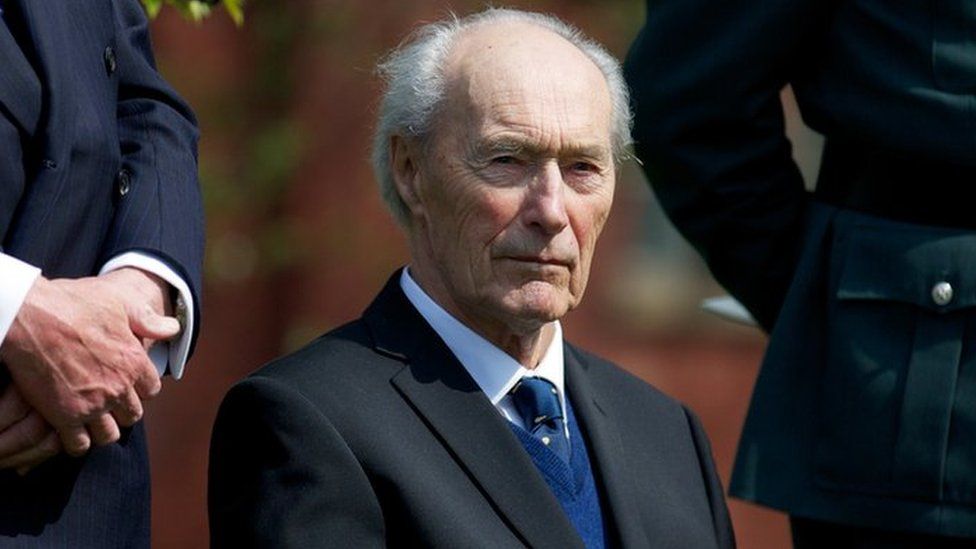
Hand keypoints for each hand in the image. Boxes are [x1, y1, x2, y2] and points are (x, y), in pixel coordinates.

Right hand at [0, 268, 179, 456]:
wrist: (28, 315)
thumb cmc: (73, 304)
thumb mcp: (120, 303)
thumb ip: (148, 321)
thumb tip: (173, 329)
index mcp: (135, 362)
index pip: (151, 390)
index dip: (139, 387)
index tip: (126, 382)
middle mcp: (118, 387)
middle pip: (132, 415)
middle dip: (122, 409)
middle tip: (106, 400)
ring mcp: (92, 405)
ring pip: (109, 434)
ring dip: (102, 427)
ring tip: (90, 417)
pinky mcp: (64, 417)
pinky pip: (80, 445)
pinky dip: (77, 441)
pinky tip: (70, 428)